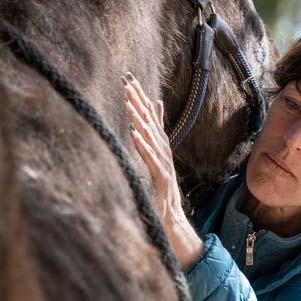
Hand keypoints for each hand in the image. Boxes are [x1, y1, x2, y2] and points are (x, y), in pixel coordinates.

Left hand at [124, 73, 203, 269]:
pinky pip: (152, 160)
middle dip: (139, 101)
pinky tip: (133, 134)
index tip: (129, 79)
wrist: (173, 221)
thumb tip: (151, 128)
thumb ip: (154, 144)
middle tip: (127, 81)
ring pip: (151, 138)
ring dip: (140, 119)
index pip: (150, 119)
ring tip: (128, 102)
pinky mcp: (162, 179)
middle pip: (151, 123)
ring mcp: (164, 165)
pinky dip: (143, 146)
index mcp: (161, 149)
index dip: (141, 99)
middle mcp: (164, 153)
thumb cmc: (163, 194)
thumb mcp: (157, 165)